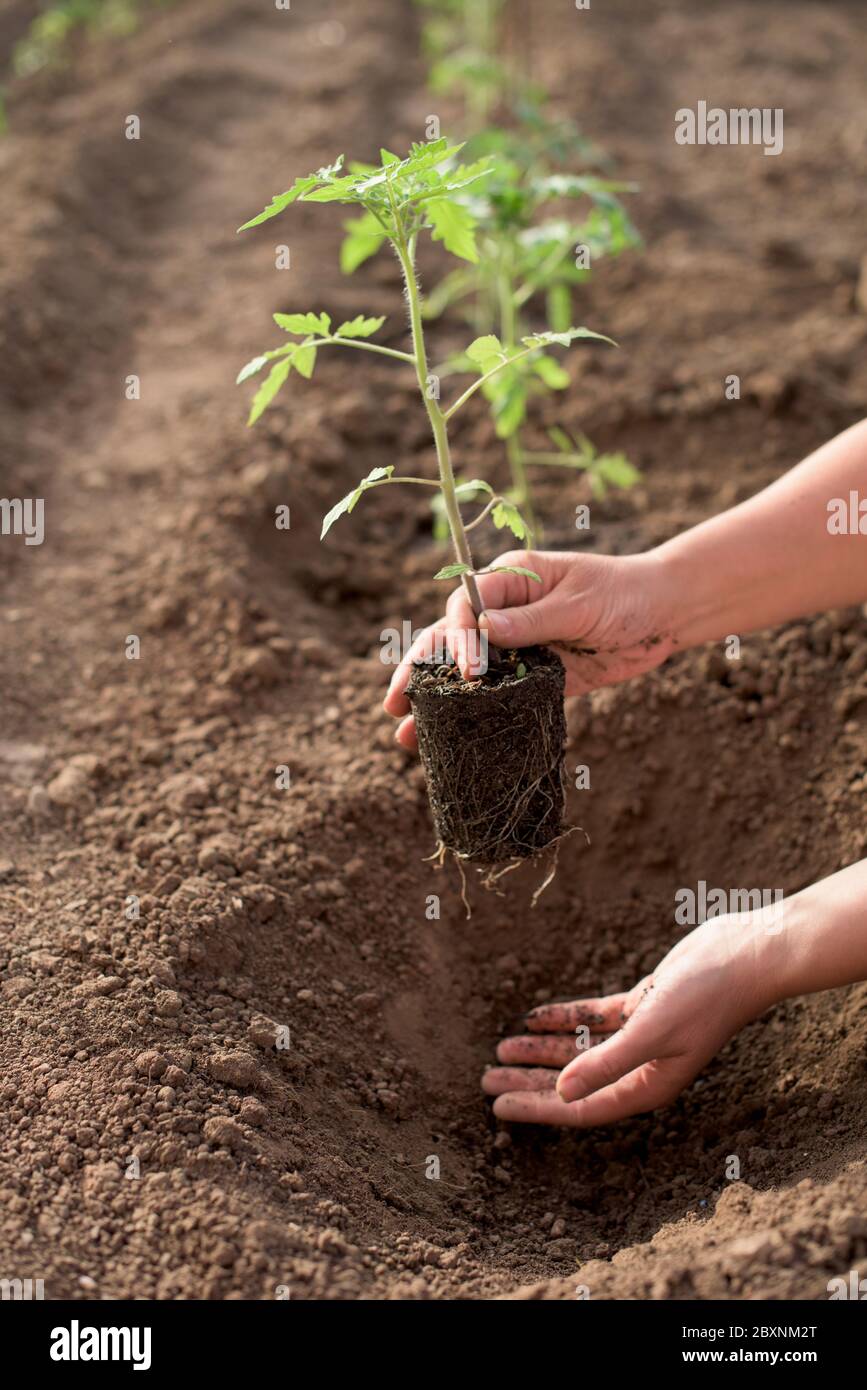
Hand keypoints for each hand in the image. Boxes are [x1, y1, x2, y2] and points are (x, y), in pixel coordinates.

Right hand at [384, 547, 675, 748]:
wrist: (664, 613)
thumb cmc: (625, 593)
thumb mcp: (582, 603)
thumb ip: (534, 620)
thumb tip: (484, 630)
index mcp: (512, 581)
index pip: (465, 607)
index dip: (457, 639)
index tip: (466, 672)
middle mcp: (506, 612)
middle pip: (449, 640)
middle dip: (419, 671)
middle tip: (394, 704)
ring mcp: (518, 646)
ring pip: (465, 674)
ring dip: (436, 701)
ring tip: (405, 734)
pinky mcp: (536, 677)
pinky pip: (496, 697)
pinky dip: (472, 716)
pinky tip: (450, 740)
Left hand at [482, 914, 777, 1126]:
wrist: (746, 955)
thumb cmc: (707, 997)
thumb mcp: (651, 1031)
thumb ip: (606, 1063)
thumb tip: (561, 1094)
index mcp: (647, 1085)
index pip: (581, 1107)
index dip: (537, 1108)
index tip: (497, 1106)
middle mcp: (641, 1068)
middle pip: (573, 1082)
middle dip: (529, 1081)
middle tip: (485, 1080)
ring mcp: (640, 1036)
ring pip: (578, 1050)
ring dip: (540, 1049)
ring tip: (500, 1047)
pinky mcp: (641, 1007)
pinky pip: (592, 1018)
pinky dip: (564, 1018)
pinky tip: (533, 1016)